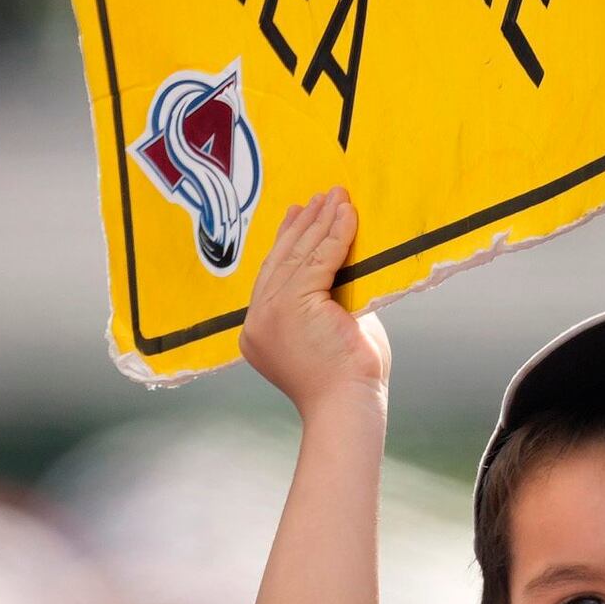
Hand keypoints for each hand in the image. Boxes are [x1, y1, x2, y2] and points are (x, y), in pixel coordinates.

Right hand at [238, 187, 389, 416]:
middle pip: (282, 259)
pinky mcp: (293, 306)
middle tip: (321, 197)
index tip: (298, 213)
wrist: (346, 406)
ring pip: (300, 255)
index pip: (272, 274)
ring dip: (322, 222)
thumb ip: (326, 302)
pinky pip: (318, 259)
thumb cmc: (346, 380)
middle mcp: (257, 320)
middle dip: (304, 224)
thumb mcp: (328, 331)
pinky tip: (347, 214)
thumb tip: (342, 267)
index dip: (286, 240)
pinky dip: (335, 234)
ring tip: (337, 197)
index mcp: (258, 331)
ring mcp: (272, 312)